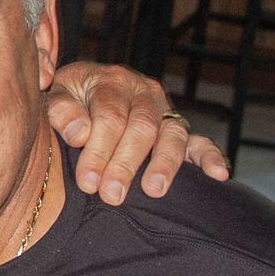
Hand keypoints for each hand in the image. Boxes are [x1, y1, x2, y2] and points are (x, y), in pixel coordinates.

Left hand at [47, 62, 230, 202]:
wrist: (81, 90)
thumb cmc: (67, 99)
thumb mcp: (56, 96)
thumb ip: (62, 110)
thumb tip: (79, 134)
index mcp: (112, 80)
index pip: (110, 117)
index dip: (99, 150)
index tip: (88, 182)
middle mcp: (144, 92)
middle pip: (141, 129)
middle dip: (125, 164)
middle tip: (111, 195)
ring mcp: (165, 110)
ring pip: (172, 135)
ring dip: (164, 164)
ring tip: (154, 190)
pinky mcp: (178, 128)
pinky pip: (200, 141)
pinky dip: (210, 157)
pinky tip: (218, 174)